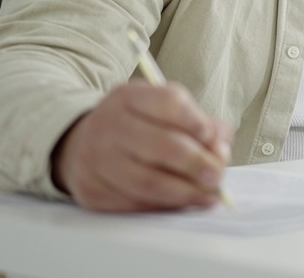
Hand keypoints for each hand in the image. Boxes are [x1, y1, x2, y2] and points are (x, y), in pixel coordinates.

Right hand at [50, 82, 232, 211]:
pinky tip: (183, 203)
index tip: (213, 137)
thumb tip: (220, 149)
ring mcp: (96, 159)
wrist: (83, 143)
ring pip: (149, 182)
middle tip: (218, 175)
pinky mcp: (92, 191)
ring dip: (186, 192)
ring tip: (208, 195)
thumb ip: (199, 123)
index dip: (197, 122)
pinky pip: (135, 204)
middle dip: (197, 164)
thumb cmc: (137, 125)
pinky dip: (164, 206)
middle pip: (162, 146)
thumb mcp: (163, 109)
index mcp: (128, 96)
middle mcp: (108, 124)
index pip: (170, 103)